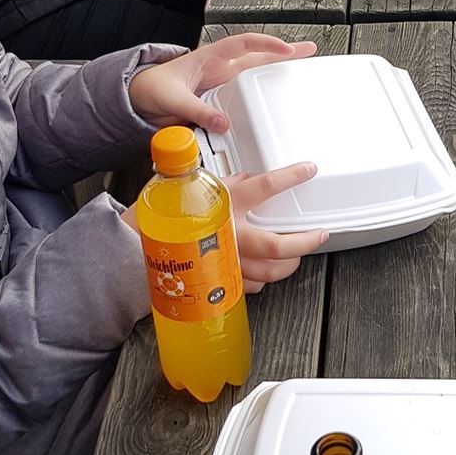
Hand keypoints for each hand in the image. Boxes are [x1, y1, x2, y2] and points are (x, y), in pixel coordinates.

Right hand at [121, 159, 327, 292]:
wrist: (136, 246)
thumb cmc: (165, 214)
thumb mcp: (195, 187)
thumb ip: (224, 184)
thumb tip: (244, 178)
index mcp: (224, 205)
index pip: (265, 187)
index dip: (292, 177)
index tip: (309, 169)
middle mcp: (229, 235)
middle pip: (278, 246)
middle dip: (305, 242)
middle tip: (320, 235)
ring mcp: (226, 262)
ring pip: (271, 271)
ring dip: (290, 264)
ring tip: (299, 253)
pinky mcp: (220, 281)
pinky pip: (252, 285)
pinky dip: (265, 278)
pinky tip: (269, 270)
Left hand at [127, 35, 316, 133]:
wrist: (138, 99)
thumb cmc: (151, 88)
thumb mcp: (173, 99)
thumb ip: (197, 111)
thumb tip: (223, 122)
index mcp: (209, 58)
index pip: (243, 44)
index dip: (265, 44)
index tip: (284, 49)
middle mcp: (219, 68)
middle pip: (257, 55)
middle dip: (283, 51)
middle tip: (309, 50)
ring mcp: (221, 82)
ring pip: (255, 73)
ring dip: (276, 70)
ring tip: (301, 69)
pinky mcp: (220, 99)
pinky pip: (245, 95)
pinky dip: (261, 95)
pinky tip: (274, 99)